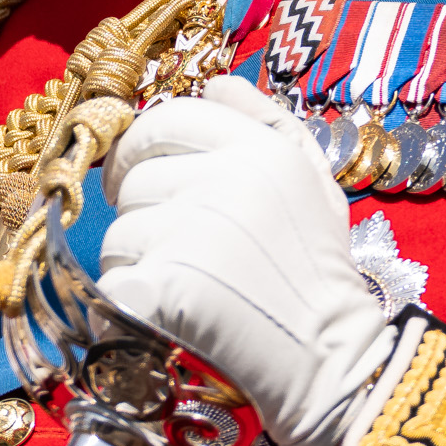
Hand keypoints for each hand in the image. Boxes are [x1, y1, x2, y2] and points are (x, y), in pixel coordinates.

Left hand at [97, 74, 391, 445]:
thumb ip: (268, 122)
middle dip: (142, 208)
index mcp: (260, 150)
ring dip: (138, 261)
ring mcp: (190, 235)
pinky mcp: (163, 288)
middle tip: (171, 243)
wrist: (330, 363)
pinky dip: (130, 303)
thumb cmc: (316, 273)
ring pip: (118, 233)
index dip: (145, 146)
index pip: (166, 118)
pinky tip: (169, 317)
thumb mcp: (314, 182)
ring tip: (188, 287)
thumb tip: (215, 82)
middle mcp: (225, 182)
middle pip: (133, 175)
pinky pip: (114, 281)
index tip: (145, 174)